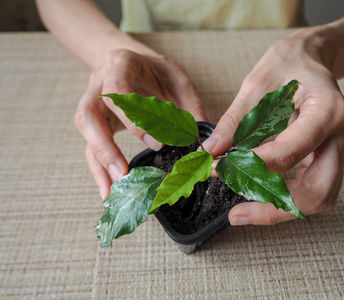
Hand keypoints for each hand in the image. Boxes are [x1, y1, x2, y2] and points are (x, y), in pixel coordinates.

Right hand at [74, 49, 207, 198]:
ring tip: (111, 192)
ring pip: (87, 134)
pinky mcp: (95, 121)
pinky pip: (90, 146)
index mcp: (120, 64)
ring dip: (100, 164)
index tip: (157, 144)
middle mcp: (99, 82)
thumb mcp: (179, 81)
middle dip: (106, 148)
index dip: (133, 119)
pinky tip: (107, 189)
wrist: (137, 63)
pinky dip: (99, 169)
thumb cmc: (159, 71)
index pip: (118, 91)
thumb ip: (189, 107)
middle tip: (124, 174)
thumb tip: (203, 141)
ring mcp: (92, 101)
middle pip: (89, 116)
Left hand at [203, 31, 343, 224]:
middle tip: (236, 214)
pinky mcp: (329, 156)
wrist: (311, 59)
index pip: (288, 152)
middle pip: (317, 190)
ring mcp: (338, 148)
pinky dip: (288, 198)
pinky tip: (259, 194)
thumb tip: (211, 152)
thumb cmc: (288, 64)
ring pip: (320, 196)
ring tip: (244, 211)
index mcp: (327, 109)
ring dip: (282, 208)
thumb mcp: (256, 85)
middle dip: (274, 208)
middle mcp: (340, 134)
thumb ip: (235, 121)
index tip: (218, 169)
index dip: (250, 167)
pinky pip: (314, 187)